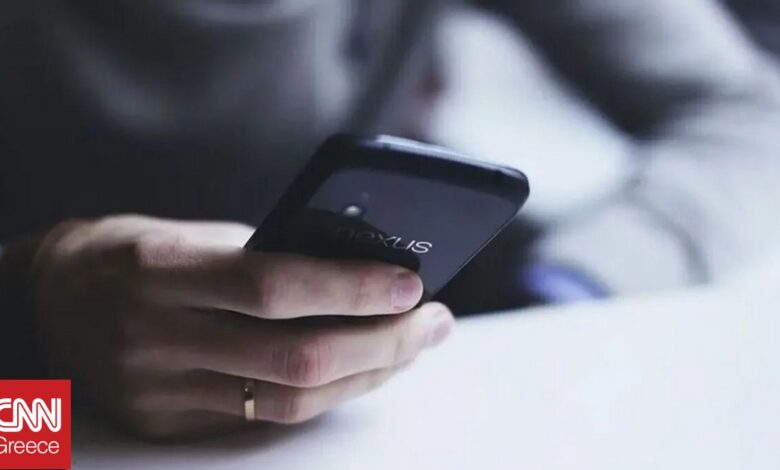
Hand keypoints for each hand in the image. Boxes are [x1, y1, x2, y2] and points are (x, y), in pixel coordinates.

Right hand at [31, 215, 453, 438]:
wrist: (55, 300)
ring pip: (290, 401)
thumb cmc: (136, 252)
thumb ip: (267, 256)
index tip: (412, 284)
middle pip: (295, 357)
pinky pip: (265, 419)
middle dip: (384, 343)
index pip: (273, 284)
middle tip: (435, 321)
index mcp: (160, 269)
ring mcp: (158, 390)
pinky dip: (327, 395)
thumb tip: (360, 272)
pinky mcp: (167, 421)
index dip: (352, 287)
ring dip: (368, 374)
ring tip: (413, 346)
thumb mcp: (193, 234)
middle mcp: (155, 336)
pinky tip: (363, 370)